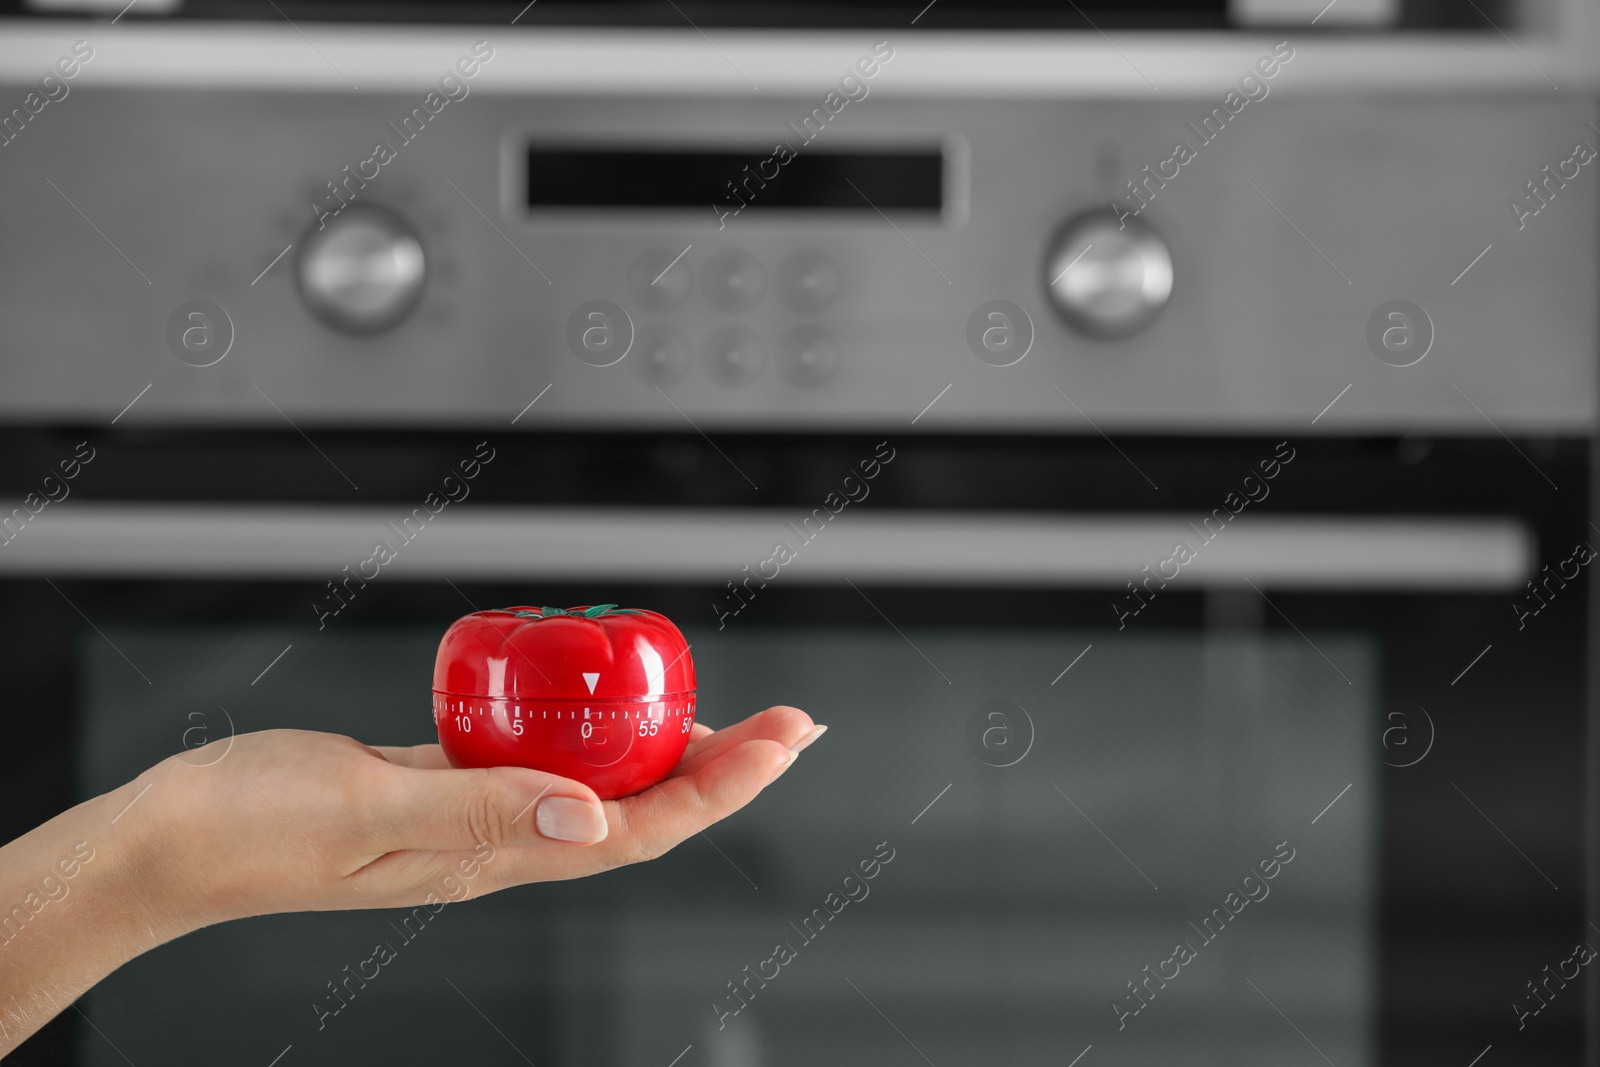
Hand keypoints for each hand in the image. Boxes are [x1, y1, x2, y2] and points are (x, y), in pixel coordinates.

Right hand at [119, 705, 822, 934]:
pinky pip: (541, 758)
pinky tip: (604, 708)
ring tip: (728, 719)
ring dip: (671, 754)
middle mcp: (500, 841)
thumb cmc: (250, 829)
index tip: (784, 739)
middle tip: (791, 722)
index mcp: (493, 856)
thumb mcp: (365, 813)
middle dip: (727, 767)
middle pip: (643, 807)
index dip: (724, 786)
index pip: (640, 827)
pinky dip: (592, 733)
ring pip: (601, 784)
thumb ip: (476, 811)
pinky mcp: (444, 783)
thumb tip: (591, 815)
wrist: (171, 839)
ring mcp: (475, 814)